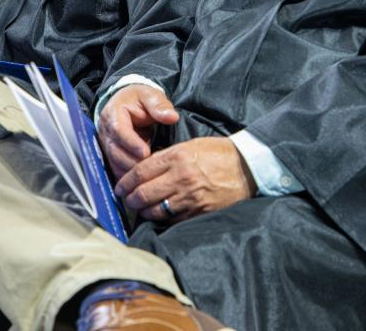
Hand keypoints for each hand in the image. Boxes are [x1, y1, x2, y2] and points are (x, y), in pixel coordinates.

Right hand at [98, 85, 178, 179]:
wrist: (127, 102)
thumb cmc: (139, 99)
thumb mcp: (150, 96)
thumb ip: (159, 105)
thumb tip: (171, 117)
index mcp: (114, 114)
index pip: (118, 130)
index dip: (131, 143)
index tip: (146, 152)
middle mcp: (106, 131)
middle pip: (115, 151)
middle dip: (132, 162)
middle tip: (151, 169)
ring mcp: (106, 145)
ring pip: (114, 163)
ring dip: (130, 172)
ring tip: (149, 176)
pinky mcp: (110, 155)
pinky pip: (117, 169)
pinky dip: (128, 176)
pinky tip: (142, 180)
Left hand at [114, 136, 256, 222]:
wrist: (246, 167)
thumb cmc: (217, 153)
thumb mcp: (189, 146)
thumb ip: (166, 157)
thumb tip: (144, 170)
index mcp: (176, 157)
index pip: (140, 171)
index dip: (125, 182)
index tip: (119, 187)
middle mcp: (180, 177)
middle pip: (143, 193)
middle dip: (130, 199)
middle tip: (126, 200)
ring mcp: (190, 197)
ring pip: (155, 210)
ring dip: (143, 212)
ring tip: (140, 210)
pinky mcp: (199, 212)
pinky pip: (172, 219)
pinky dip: (162, 219)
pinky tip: (159, 215)